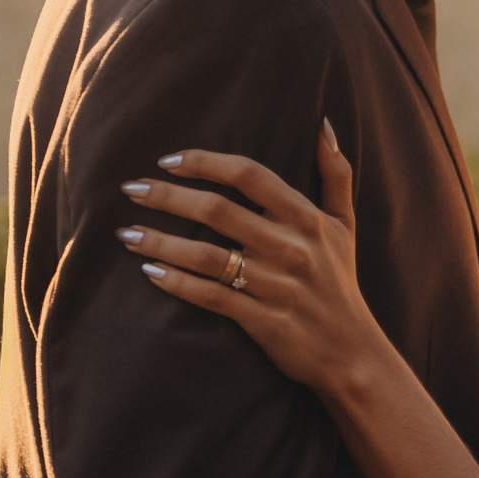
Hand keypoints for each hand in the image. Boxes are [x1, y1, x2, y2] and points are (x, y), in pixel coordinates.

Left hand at [120, 121, 382, 395]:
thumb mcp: (345, 225)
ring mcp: (276, 285)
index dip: (206, 162)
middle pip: (218, 211)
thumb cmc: (341, 282)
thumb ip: (336, 172)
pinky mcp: (263, 320)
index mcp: (307, 219)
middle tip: (131, 190)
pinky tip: (150, 272)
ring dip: (161, 242)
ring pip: (207, 256)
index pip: (250, 175)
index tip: (168, 160)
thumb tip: (323, 124)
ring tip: (127, 233)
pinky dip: (178, 283)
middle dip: (167, 197)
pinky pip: (211, 297)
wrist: (351, 352)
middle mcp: (291, 247)